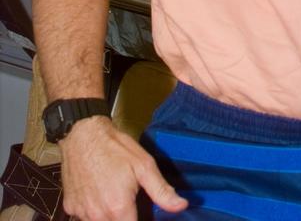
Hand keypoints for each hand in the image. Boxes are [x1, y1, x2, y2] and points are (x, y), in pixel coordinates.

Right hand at [59, 116, 186, 220]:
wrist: (83, 135)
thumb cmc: (114, 147)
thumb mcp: (143, 164)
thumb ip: (161, 190)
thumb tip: (181, 206)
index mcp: (118, 208)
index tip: (142, 212)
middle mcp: (98, 216)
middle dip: (125, 218)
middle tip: (129, 201)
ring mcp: (81, 213)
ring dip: (109, 216)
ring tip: (113, 194)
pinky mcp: (70, 208)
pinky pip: (84, 218)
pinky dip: (93, 212)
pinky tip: (99, 194)